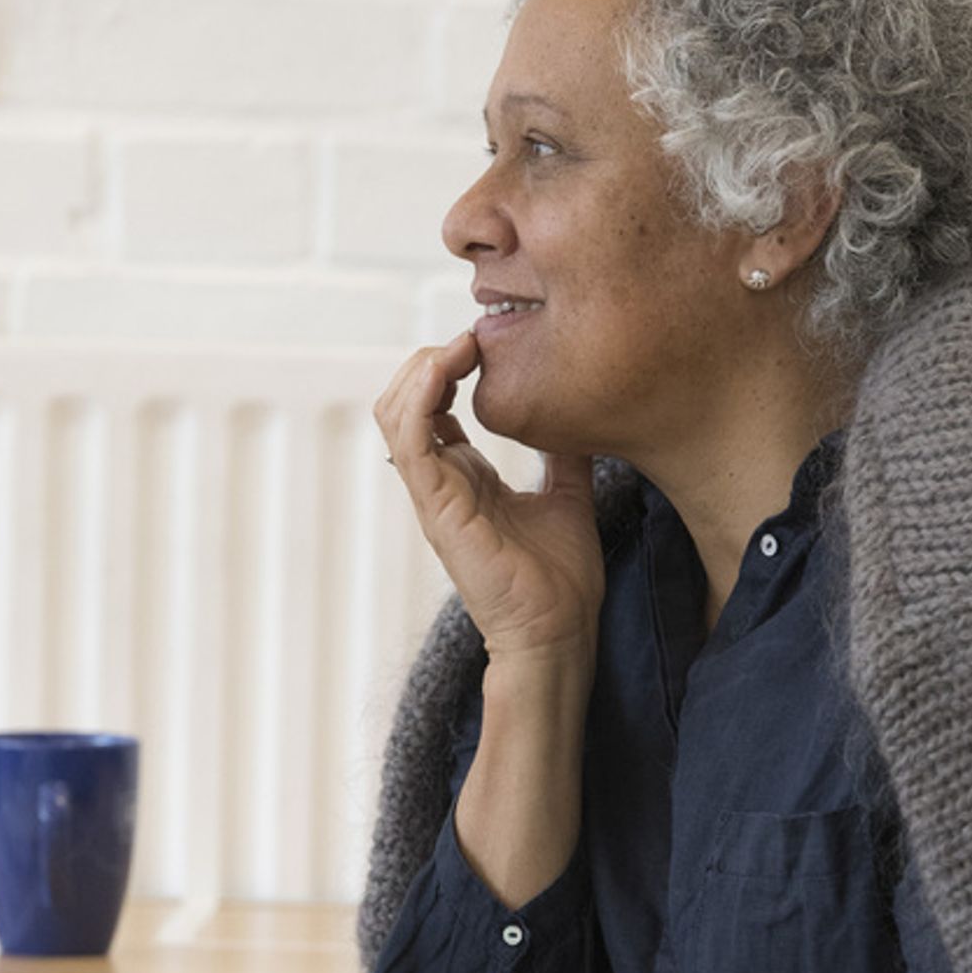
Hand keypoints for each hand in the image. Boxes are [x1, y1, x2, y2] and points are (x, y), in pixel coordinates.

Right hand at [374, 330, 604, 662]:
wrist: (559, 633)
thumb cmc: (561, 582)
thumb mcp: (568, 497)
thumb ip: (563, 457)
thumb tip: (575, 416)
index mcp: (466, 480)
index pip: (433, 408)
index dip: (451, 367)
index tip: (487, 344)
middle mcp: (442, 484)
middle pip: (404, 402)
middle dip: (430, 359)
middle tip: (473, 339)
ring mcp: (435, 496)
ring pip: (395, 413)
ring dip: (421, 370)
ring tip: (460, 347)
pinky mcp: (438, 507)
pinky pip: (410, 441)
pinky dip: (420, 397)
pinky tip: (448, 369)